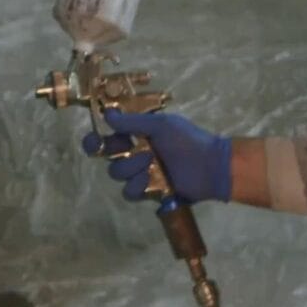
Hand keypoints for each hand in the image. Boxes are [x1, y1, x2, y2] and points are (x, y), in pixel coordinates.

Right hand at [83, 109, 231, 203]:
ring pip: (118, 174)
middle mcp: (135, 153)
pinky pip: (130, 192)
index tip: (96, 140)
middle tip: (131, 150)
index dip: (96, 140)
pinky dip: (138, 187)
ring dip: (131, 169)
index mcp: (137, 134)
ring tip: (151, 164)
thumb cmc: (187, 140)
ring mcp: (141, 173)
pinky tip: (151, 182)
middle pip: (108, 157)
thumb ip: (132, 122)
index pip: (107, 136)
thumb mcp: (161, 125)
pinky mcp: (148, 191)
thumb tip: (107, 114)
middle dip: (118, 153)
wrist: (210, 166)